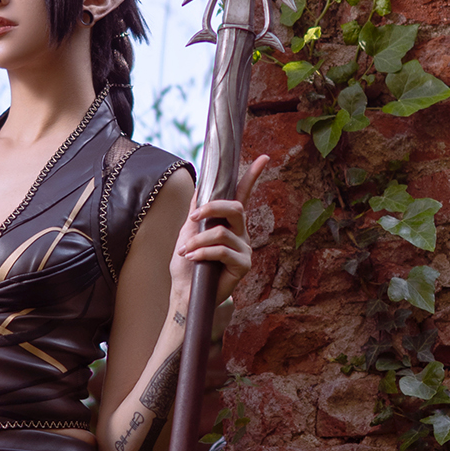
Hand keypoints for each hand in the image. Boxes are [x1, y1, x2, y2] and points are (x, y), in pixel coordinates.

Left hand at [168, 153, 271, 302]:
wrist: (186, 292)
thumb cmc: (188, 265)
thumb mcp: (188, 232)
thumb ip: (196, 212)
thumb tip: (199, 189)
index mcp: (229, 222)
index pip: (243, 195)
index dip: (253, 176)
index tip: (263, 158)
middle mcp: (241, 233)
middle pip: (235, 208)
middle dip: (212, 208)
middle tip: (194, 217)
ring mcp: (244, 248)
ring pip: (222, 232)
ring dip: (198, 240)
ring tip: (186, 251)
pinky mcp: (243, 265)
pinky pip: (222, 251)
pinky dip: (203, 253)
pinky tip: (192, 259)